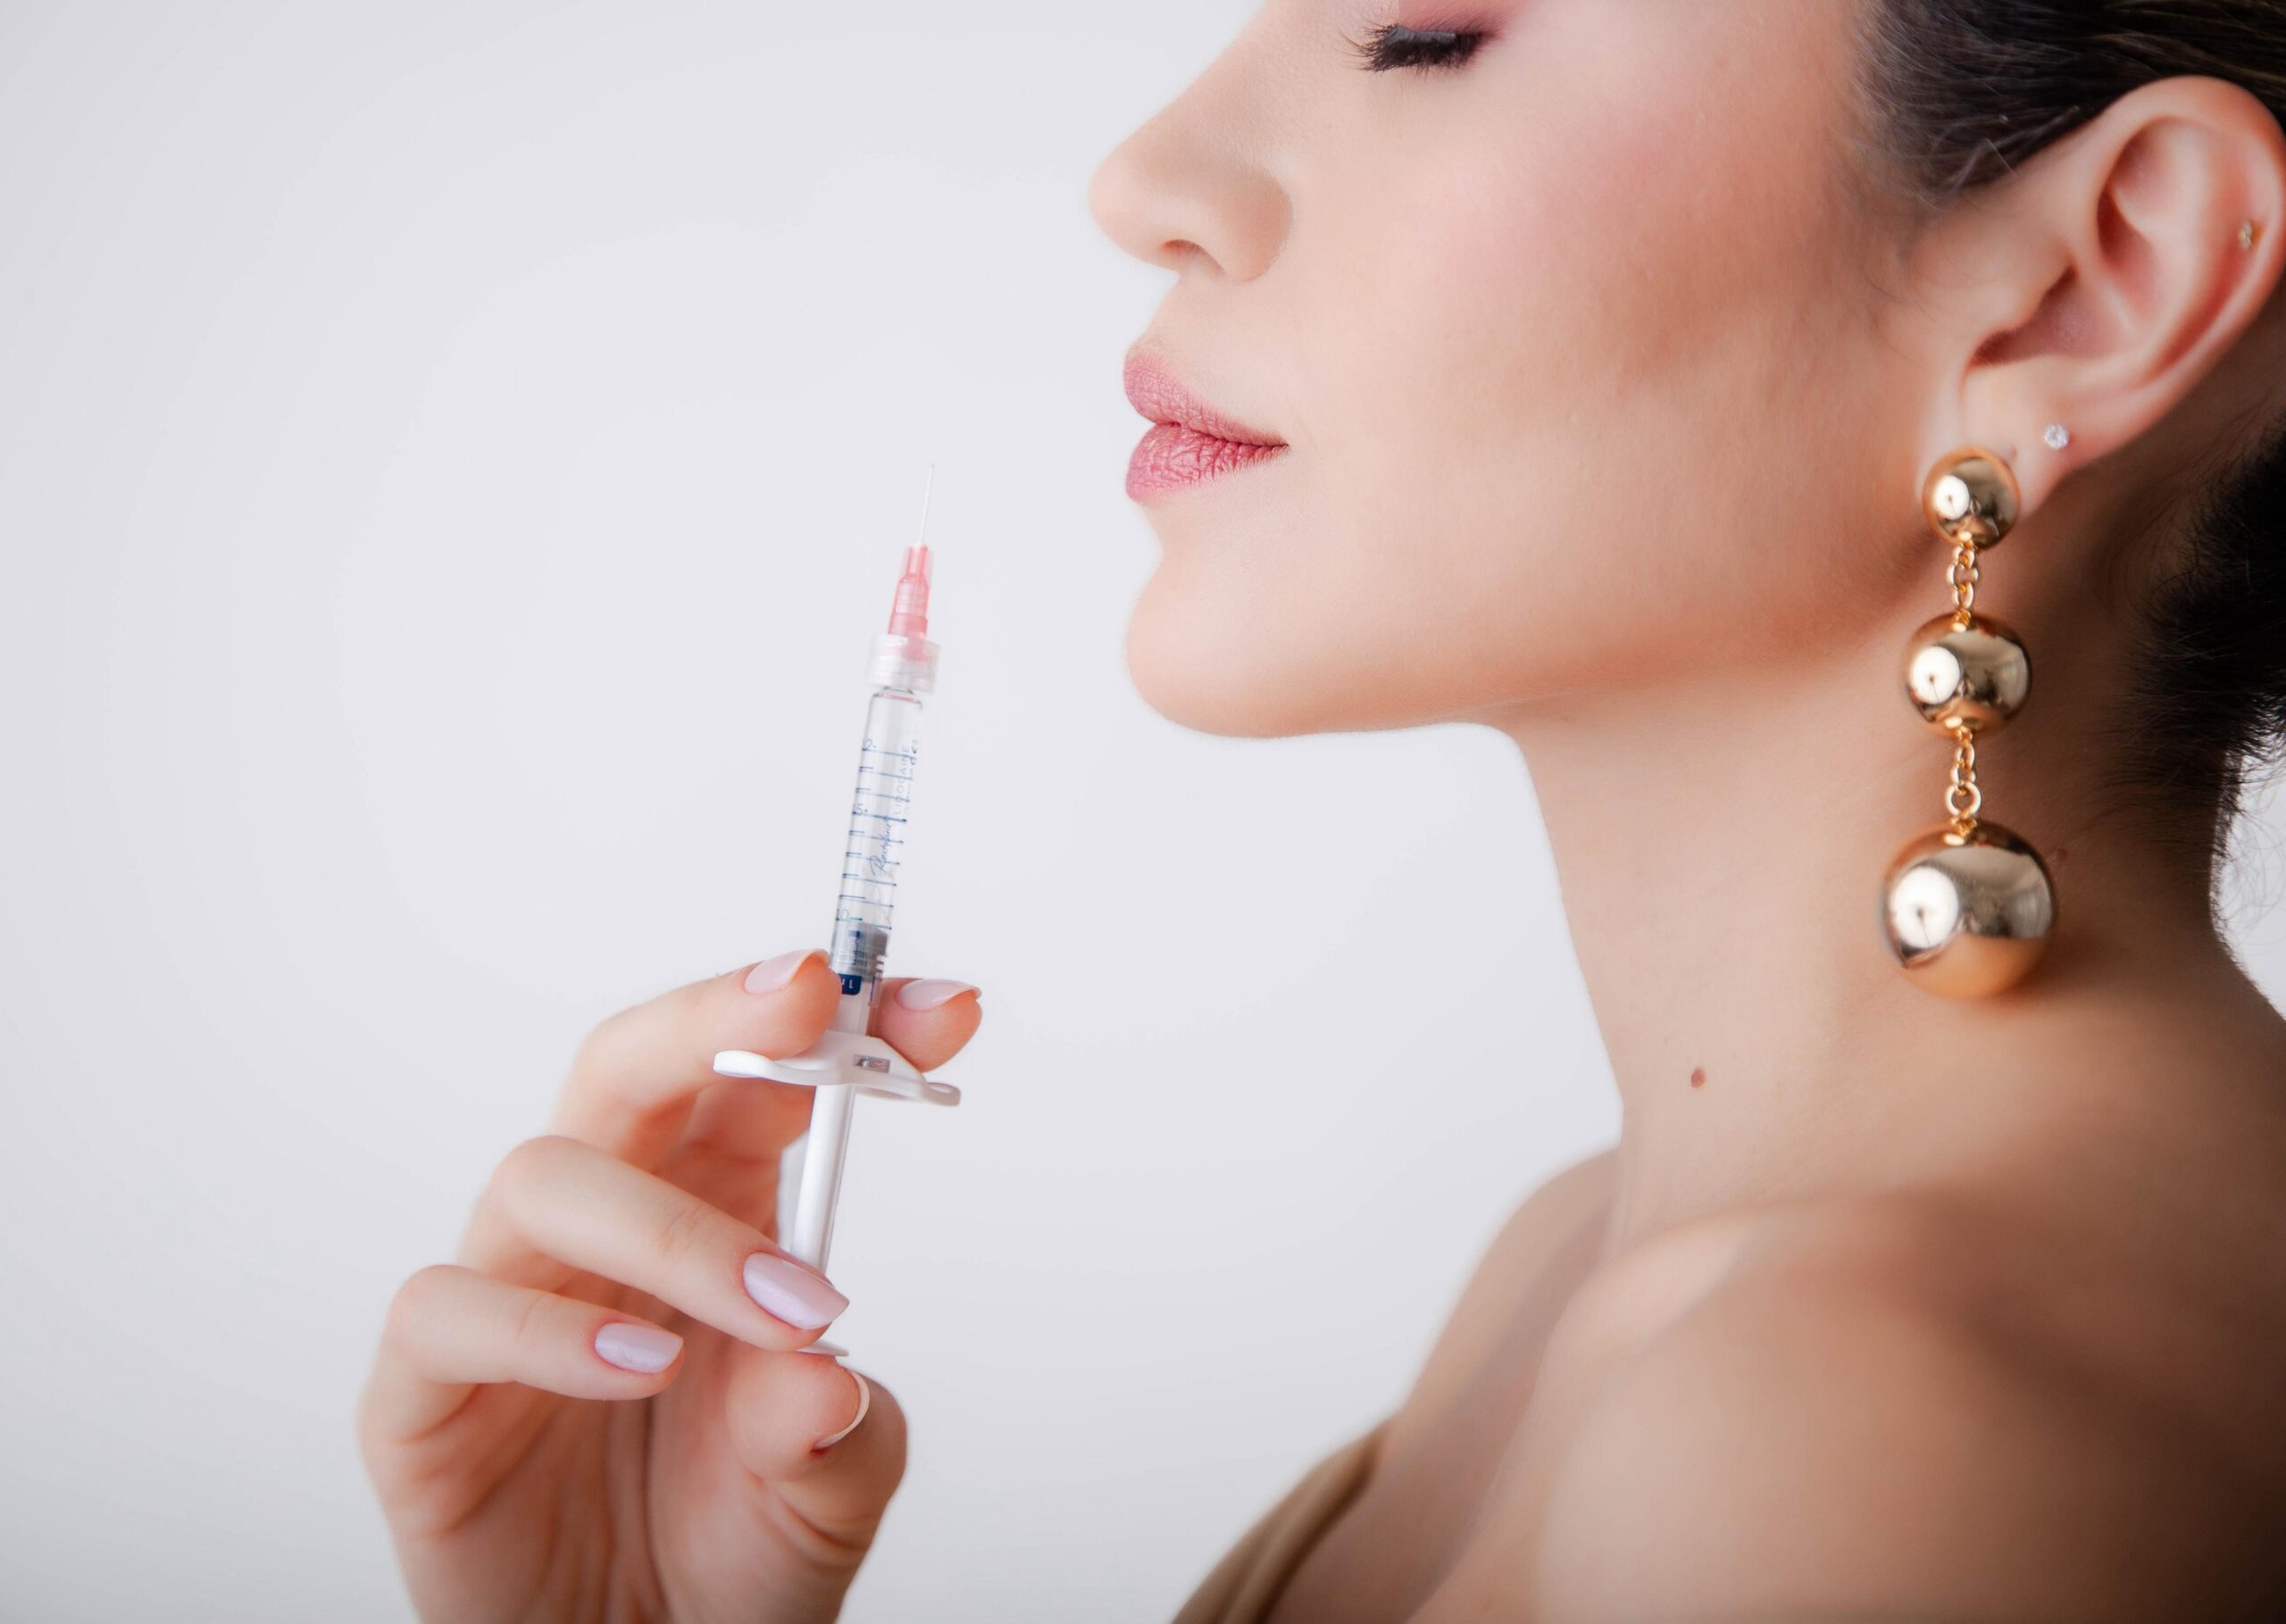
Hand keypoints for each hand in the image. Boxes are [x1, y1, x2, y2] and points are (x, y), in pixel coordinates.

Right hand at [356, 948, 982, 1622]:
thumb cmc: (734, 1547)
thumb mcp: (828, 1492)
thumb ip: (837, 1431)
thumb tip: (820, 1372)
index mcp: (716, 1209)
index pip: (762, 1080)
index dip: (842, 1027)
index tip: (942, 1007)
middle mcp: (605, 1232)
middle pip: (626, 1068)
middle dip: (715, 1017)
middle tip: (809, 1009)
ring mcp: (509, 1298)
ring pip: (544, 1174)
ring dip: (675, 1228)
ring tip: (779, 1309)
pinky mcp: (425, 1396)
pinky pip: (448, 1312)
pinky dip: (544, 1330)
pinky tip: (642, 1367)